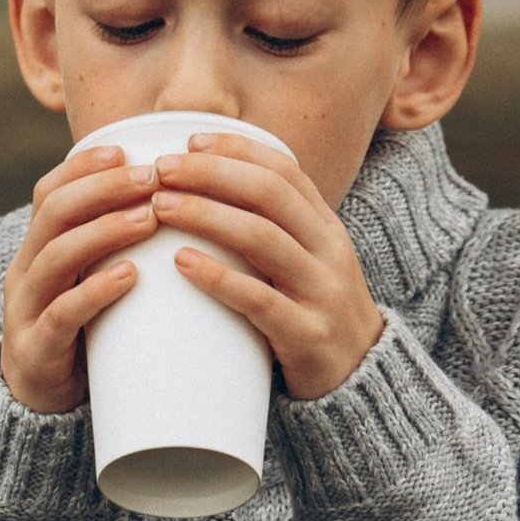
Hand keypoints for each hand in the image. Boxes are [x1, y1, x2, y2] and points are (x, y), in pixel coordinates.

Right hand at [0, 136, 167, 413]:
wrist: (40, 401)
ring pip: (55, 255)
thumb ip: (118, 245)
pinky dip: (95, 291)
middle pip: (52, 212)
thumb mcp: (91, 279)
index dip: (83, 166)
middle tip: (152, 176)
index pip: (48, 191)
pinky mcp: (37, 350)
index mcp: (36, 247)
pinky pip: (62, 314)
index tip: (125, 149)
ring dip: (104, 230)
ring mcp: (26, 309)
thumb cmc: (82, 330)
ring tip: (149, 218)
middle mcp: (25, 270)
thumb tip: (184, 201)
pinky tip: (129, 276)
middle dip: (102, 188)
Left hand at [147, 130, 386, 401]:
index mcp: (325, 227)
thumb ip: (267, 227)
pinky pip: (260, 300)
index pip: (285, 170)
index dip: (238, 150)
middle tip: (162, 169)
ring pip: (263, 238)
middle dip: (212, 174)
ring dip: (206, 215)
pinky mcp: (308, 336)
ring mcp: (321, 292)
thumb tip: (201, 187)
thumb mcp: (302, 261)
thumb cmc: (310, 312)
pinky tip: (181, 263)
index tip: (191, 140)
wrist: (359, 380)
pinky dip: (219, 277)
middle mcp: (329, 251)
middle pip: (270, 194)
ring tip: (160, 207)